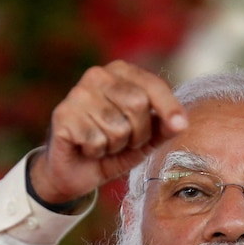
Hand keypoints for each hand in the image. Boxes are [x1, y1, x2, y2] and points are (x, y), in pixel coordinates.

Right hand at [29, 60, 187, 204]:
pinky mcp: (63, 114)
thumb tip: (180, 123)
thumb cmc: (114, 149)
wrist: (77, 171)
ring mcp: (78, 93)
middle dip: (138, 134)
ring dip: (116, 146)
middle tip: (124, 141)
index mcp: (121, 73)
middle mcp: (98, 75)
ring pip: (117, 127)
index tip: (180, 125)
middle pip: (138, 104)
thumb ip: (164, 127)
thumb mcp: (146, 138)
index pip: (152, 85)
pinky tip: (86, 148)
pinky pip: (96, 140)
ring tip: (104, 144)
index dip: (169, 107)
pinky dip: (96, 152)